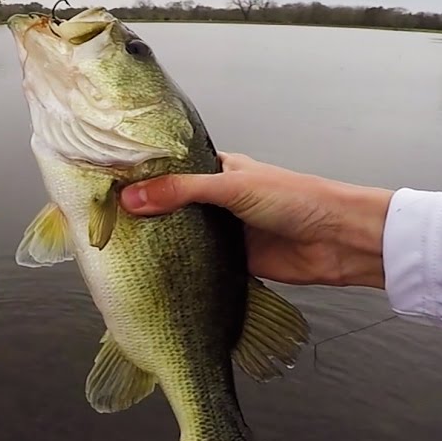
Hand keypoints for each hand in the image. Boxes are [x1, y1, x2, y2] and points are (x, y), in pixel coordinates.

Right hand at [119, 152, 392, 288]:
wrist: (338, 241)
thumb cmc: (296, 199)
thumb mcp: (233, 187)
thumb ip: (180, 192)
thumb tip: (130, 199)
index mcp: (217, 169)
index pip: (169, 168)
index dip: (141, 175)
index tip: (104, 184)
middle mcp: (216, 198)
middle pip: (169, 205)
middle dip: (144, 213)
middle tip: (103, 221)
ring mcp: (222, 230)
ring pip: (180, 235)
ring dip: (160, 242)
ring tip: (117, 247)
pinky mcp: (230, 260)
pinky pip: (196, 263)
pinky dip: (178, 267)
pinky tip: (151, 272)